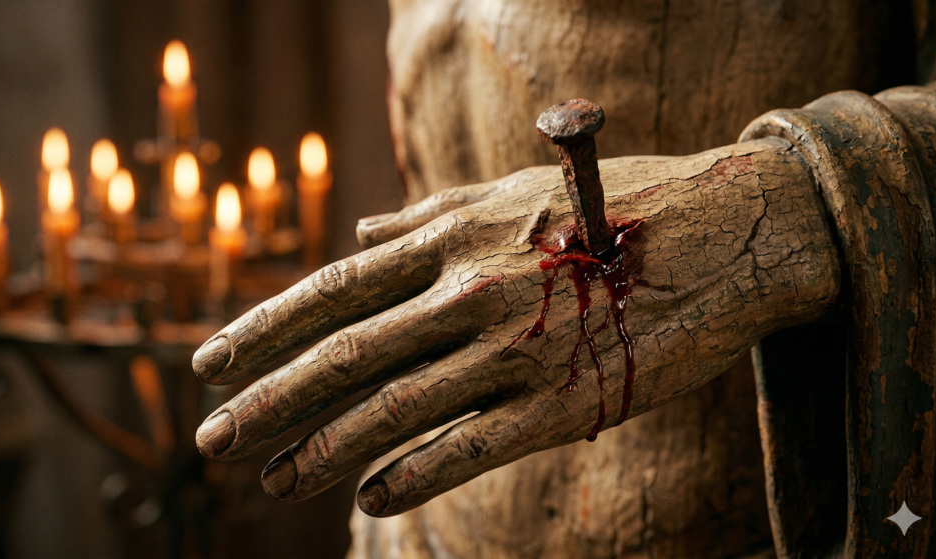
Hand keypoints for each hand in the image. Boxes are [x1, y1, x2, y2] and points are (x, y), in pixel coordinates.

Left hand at [192, 138, 838, 516]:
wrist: (723, 235)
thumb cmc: (609, 209)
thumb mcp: (507, 195)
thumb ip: (426, 218)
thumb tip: (358, 235)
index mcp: (449, 240)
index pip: (331, 291)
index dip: (264, 331)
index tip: (212, 366)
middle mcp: (467, 293)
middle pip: (344, 356)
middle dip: (268, 402)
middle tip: (212, 441)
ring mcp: (511, 349)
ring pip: (393, 410)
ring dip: (323, 450)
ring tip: (274, 478)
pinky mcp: (560, 400)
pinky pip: (469, 448)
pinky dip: (411, 476)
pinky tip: (369, 498)